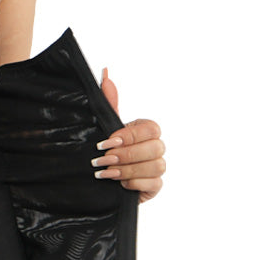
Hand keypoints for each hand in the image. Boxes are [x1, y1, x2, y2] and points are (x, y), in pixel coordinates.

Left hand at [93, 70, 165, 203]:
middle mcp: (156, 147)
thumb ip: (108, 102)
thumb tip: (105, 73)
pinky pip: (154, 183)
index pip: (150, 128)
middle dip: (127, 154)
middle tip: (103, 159)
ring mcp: (158, 167)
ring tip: (106, 172)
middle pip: (155, 147)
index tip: (106, 142)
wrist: (102, 178)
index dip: (130, 136)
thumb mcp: (105, 126)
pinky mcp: (156, 185)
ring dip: (127, 170)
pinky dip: (134, 183)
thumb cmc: (107, 149)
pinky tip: (119, 184)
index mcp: (146, 130)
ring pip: (155, 166)